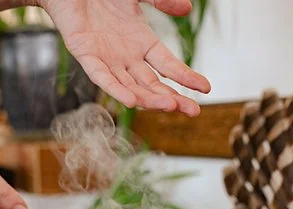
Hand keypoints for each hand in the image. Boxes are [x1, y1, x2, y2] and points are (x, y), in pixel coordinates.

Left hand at [38, 0, 210, 116]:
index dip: (186, 78)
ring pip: (132, 87)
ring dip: (150, 98)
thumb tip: (187, 9)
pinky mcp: (86, 55)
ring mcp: (107, 59)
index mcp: (142, 43)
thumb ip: (162, 1)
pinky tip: (131, 101)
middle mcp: (127, 57)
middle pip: (154, 84)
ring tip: (170, 106)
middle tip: (194, 112)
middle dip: (173, 98)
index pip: (169, 66)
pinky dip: (116, 90)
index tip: (206, 88)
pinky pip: (102, 78)